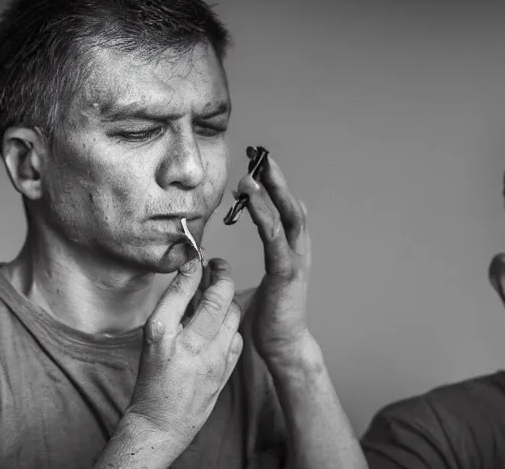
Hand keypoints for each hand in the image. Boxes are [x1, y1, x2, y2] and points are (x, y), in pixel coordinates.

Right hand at [124, 256, 243, 457]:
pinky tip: (223, 322)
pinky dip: (232, 325)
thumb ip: (173, 308)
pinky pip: (238, 337)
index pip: (183, 290)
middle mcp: (188, 346)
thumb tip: (192, 275)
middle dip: (222, 274)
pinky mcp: (225, 372)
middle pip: (218, 298)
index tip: (197, 256)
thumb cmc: (152, 379)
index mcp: (161, 335)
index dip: (194, 267)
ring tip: (218, 291)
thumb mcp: (153, 340)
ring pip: (233, 315)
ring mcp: (211, 360)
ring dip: (228, 298)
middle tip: (217, 265)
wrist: (160, 424)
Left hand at [234, 153, 312, 363]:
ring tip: (257, 170)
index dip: (272, 188)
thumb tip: (208, 264)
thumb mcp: (239, 292)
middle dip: (276, 179)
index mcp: (287, 254)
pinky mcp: (288, 273)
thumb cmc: (264, 322)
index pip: (281, 212)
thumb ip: (226, 275)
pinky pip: (276, 238)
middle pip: (290, 206)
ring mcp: (295, 261)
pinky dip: (266, 215)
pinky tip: (255, 199)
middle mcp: (296, 252)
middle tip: (262, 155)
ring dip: (272, 191)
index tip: (257, 165)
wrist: (279, 350)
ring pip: (287, 216)